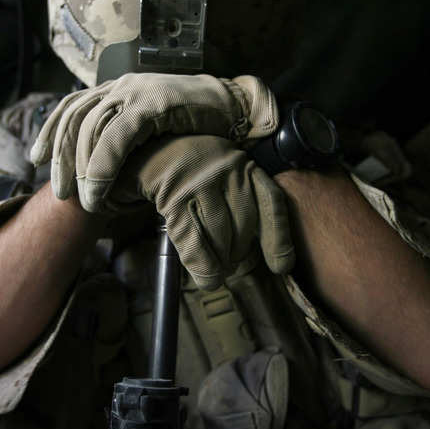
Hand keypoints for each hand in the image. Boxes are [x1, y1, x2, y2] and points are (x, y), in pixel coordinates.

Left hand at [29, 73, 278, 209]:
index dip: (50, 132)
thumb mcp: (150, 129)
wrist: (233, 107)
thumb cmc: (192, 125)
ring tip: (84, 200)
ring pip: (92, 127)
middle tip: (60, 192)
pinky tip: (100, 188)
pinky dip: (104, 164)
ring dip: (83, 168)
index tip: (36, 160)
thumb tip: (98, 168)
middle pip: (75, 118)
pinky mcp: (153, 102)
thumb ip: (124, 139)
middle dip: (62, 158)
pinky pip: (118, 135)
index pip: (72, 106)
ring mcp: (136, 91)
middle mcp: (121, 85)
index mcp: (117, 89)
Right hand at [104, 135, 294, 289]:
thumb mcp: (224, 176)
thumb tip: (255, 256)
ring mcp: (200, 180)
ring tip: (217, 270)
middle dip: (239, 252)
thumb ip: (243, 204)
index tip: (280, 268)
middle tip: (230, 265)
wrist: (149, 151)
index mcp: (245, 164)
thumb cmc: (193, 173)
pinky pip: (193, 238)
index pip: (271, 202)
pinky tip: (206, 278)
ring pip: (220, 234)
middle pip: (245, 224)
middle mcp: (227, 168)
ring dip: (220, 261)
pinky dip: (201, 264)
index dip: (278, 239)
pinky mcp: (174, 195)